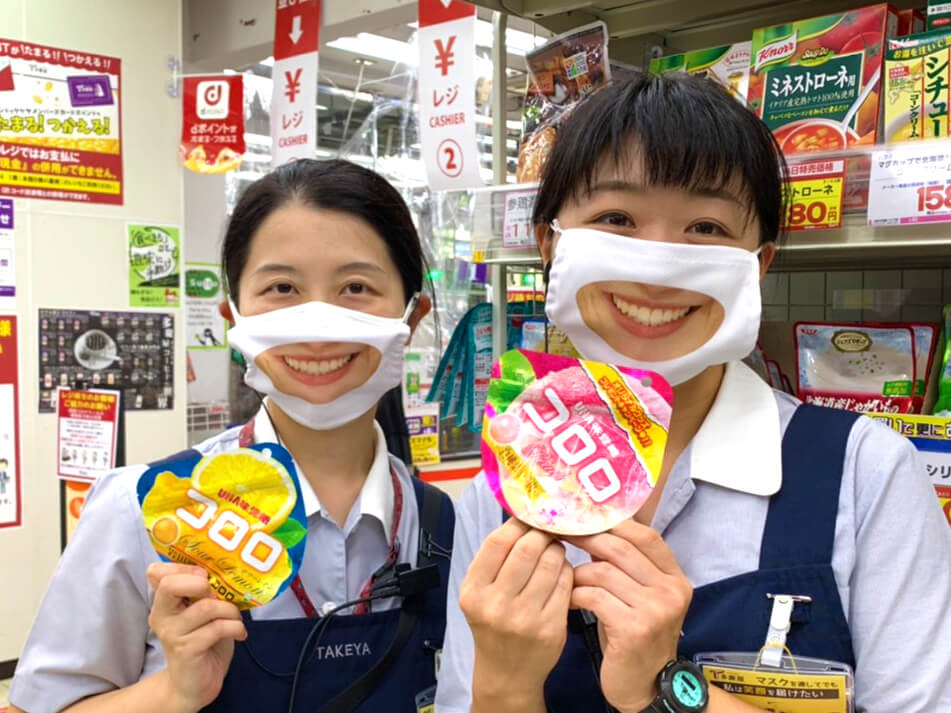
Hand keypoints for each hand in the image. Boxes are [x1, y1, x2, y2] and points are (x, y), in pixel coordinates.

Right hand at [147, 563, 246, 712]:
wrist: (194, 683)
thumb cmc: (203, 640)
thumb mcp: (202, 611)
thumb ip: (204, 591)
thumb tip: (224, 568)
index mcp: (164, 601)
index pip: (157, 572)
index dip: (182, 567)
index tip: (205, 575)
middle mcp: (162, 615)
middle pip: (170, 585)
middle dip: (201, 583)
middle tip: (218, 594)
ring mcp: (172, 633)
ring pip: (206, 607)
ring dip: (230, 610)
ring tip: (235, 618)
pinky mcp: (186, 650)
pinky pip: (217, 628)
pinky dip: (235, 627)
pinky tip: (239, 633)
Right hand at [459, 518, 573, 707]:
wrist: (506, 674)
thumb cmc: (493, 624)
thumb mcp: (479, 593)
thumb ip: (495, 560)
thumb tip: (522, 517)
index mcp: (473, 591)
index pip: (499, 542)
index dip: (518, 523)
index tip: (529, 518)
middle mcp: (496, 605)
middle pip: (528, 548)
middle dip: (542, 535)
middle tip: (547, 533)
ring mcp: (524, 618)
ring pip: (551, 563)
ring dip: (557, 550)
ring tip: (554, 552)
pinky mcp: (550, 628)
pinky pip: (565, 584)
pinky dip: (566, 571)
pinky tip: (561, 574)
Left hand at [566, 520, 691, 712]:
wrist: (646, 685)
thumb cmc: (635, 636)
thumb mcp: (640, 597)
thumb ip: (627, 567)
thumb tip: (593, 528)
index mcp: (675, 578)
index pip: (646, 536)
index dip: (614, 523)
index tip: (586, 518)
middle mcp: (671, 591)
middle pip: (621, 548)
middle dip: (587, 539)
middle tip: (562, 536)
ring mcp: (655, 611)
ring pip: (604, 572)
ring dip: (578, 574)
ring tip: (567, 580)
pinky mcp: (634, 629)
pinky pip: (595, 597)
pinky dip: (577, 595)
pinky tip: (570, 601)